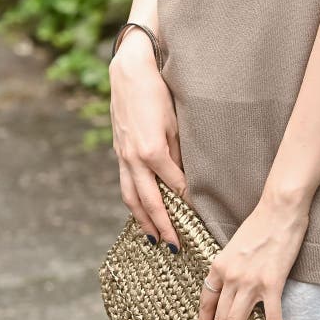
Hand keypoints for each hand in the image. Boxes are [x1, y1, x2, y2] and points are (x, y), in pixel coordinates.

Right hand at [109, 33, 187, 250]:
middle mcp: (135, 159)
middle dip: (163, 227)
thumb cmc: (158, 91)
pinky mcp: (118, 151)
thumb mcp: (175, 121)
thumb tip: (187, 176)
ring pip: (132, 198)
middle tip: (176, 248)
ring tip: (155, 240)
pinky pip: (124, 184)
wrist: (129, 71)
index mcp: (153, 151)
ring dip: (143, 221)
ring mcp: (123, 156)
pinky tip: (140, 212)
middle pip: (150, 203)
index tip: (201, 222)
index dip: (188, 207)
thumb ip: (179, 151)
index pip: (175, 188)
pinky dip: (132, 203)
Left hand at [196, 192, 309, 319]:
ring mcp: (250, 281)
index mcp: (219, 265)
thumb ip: (231, 266)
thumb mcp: (236, 244)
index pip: (206, 301)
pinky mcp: (272, 282)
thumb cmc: (261, 222)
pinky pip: (272, 318)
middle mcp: (231, 276)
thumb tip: (232, 286)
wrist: (279, 208)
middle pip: (221, 318)